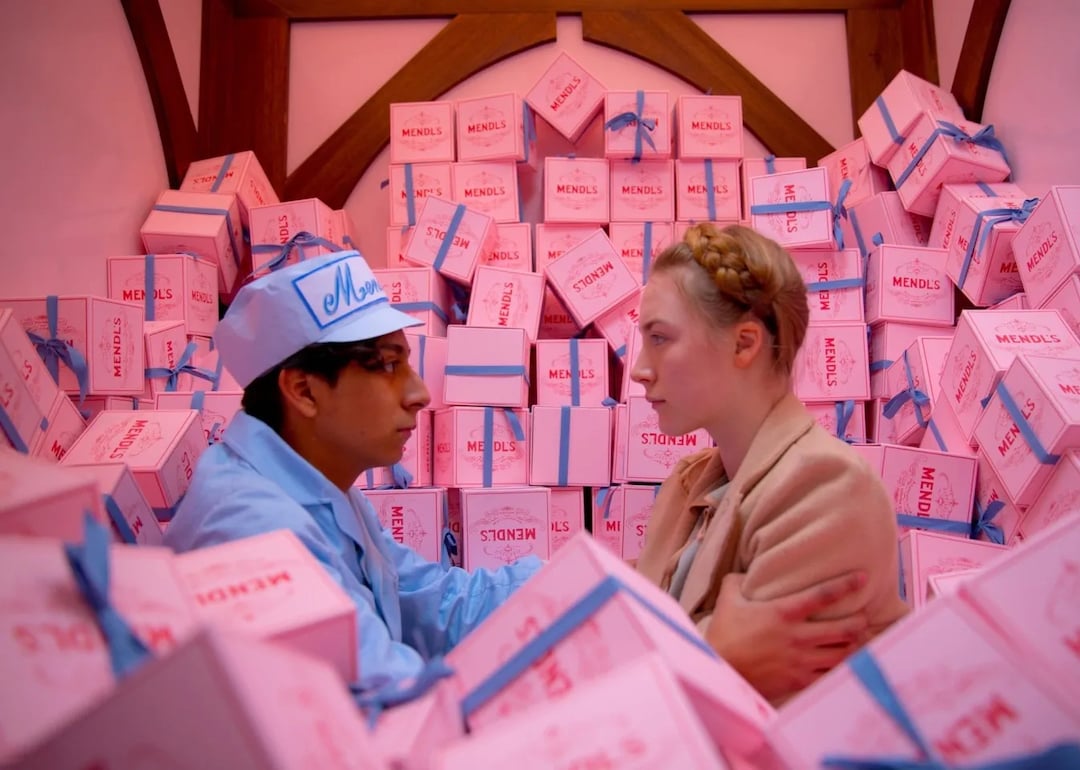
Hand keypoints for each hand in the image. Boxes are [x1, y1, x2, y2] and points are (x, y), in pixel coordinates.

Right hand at [704, 570, 869, 701]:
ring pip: (842, 654)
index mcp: (783, 613)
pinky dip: (842, 668)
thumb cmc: (724, 634)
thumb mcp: (728, 600)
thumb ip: (738, 581)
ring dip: (854, 646)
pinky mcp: (799, 681)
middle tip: (863, 617)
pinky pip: (831, 676)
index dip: (846, 585)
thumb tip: (747, 572)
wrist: (720, 671)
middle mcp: (797, 637)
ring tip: (859, 640)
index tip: (863, 578)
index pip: (822, 596)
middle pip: (844, 629)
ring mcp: (800, 661)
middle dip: (859, 622)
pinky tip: (845, 663)